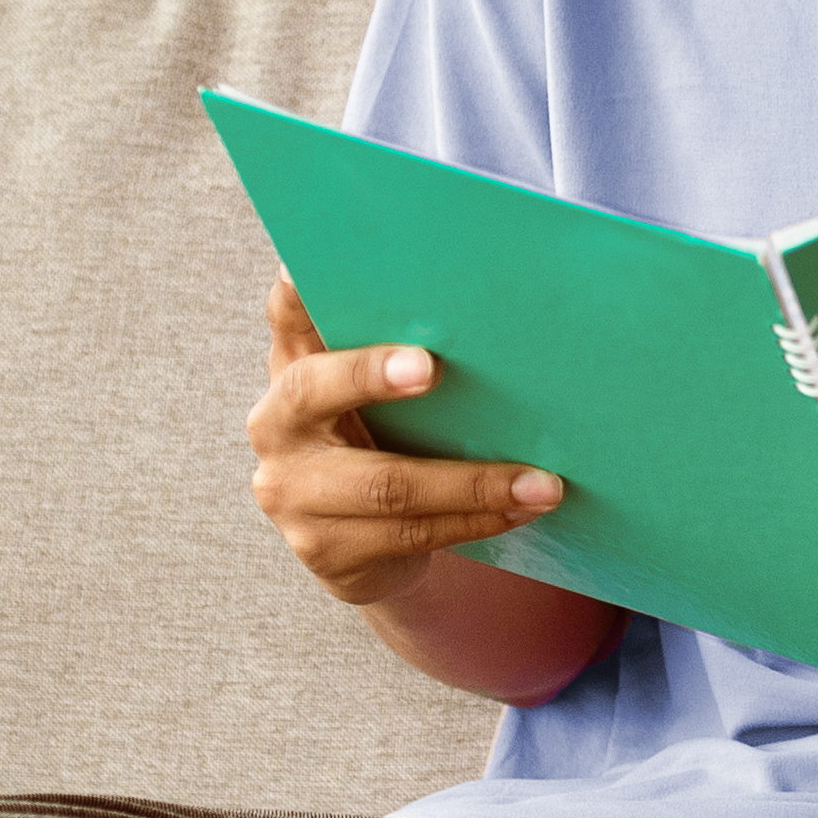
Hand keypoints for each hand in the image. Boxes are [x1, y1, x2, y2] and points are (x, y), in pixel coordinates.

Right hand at [247, 279, 565, 608]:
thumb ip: (397, 349)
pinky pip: (411, 534)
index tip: (309, 267)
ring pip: (386, 486)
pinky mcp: (325, 550)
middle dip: (370, 375)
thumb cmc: (383, 441)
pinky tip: (520, 510)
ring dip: (474, 483)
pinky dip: (476, 520)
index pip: (285, 315)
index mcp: (292, 367)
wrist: (362, 546)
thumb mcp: (377, 393)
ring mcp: (292, 495)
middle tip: (431, 367)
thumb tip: (486, 305)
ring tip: (542, 483)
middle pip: (311, 392)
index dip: (295, 291)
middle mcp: (276, 426)